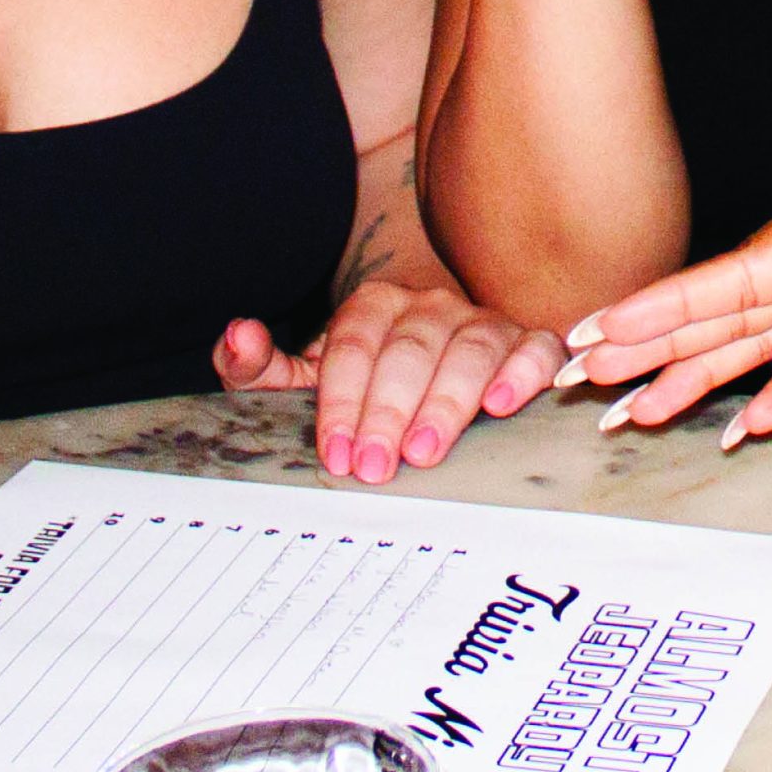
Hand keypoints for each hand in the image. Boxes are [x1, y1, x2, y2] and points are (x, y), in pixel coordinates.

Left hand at [215, 282, 563, 481]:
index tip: (336, 451)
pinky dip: (522, 371)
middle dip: (389, 410)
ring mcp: (480, 323)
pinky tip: (504, 404)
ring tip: (425, 450)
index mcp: (372, 307)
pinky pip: (533, 348)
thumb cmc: (358, 389)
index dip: (342, 400)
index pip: (354, 347)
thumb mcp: (302, 383)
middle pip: (410, 350)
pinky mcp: (524, 345)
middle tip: (376, 465)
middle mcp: (429, 306)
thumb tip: (238, 335)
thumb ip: (258, 366)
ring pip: (470, 349)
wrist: (421, 384)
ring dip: (447, 400)